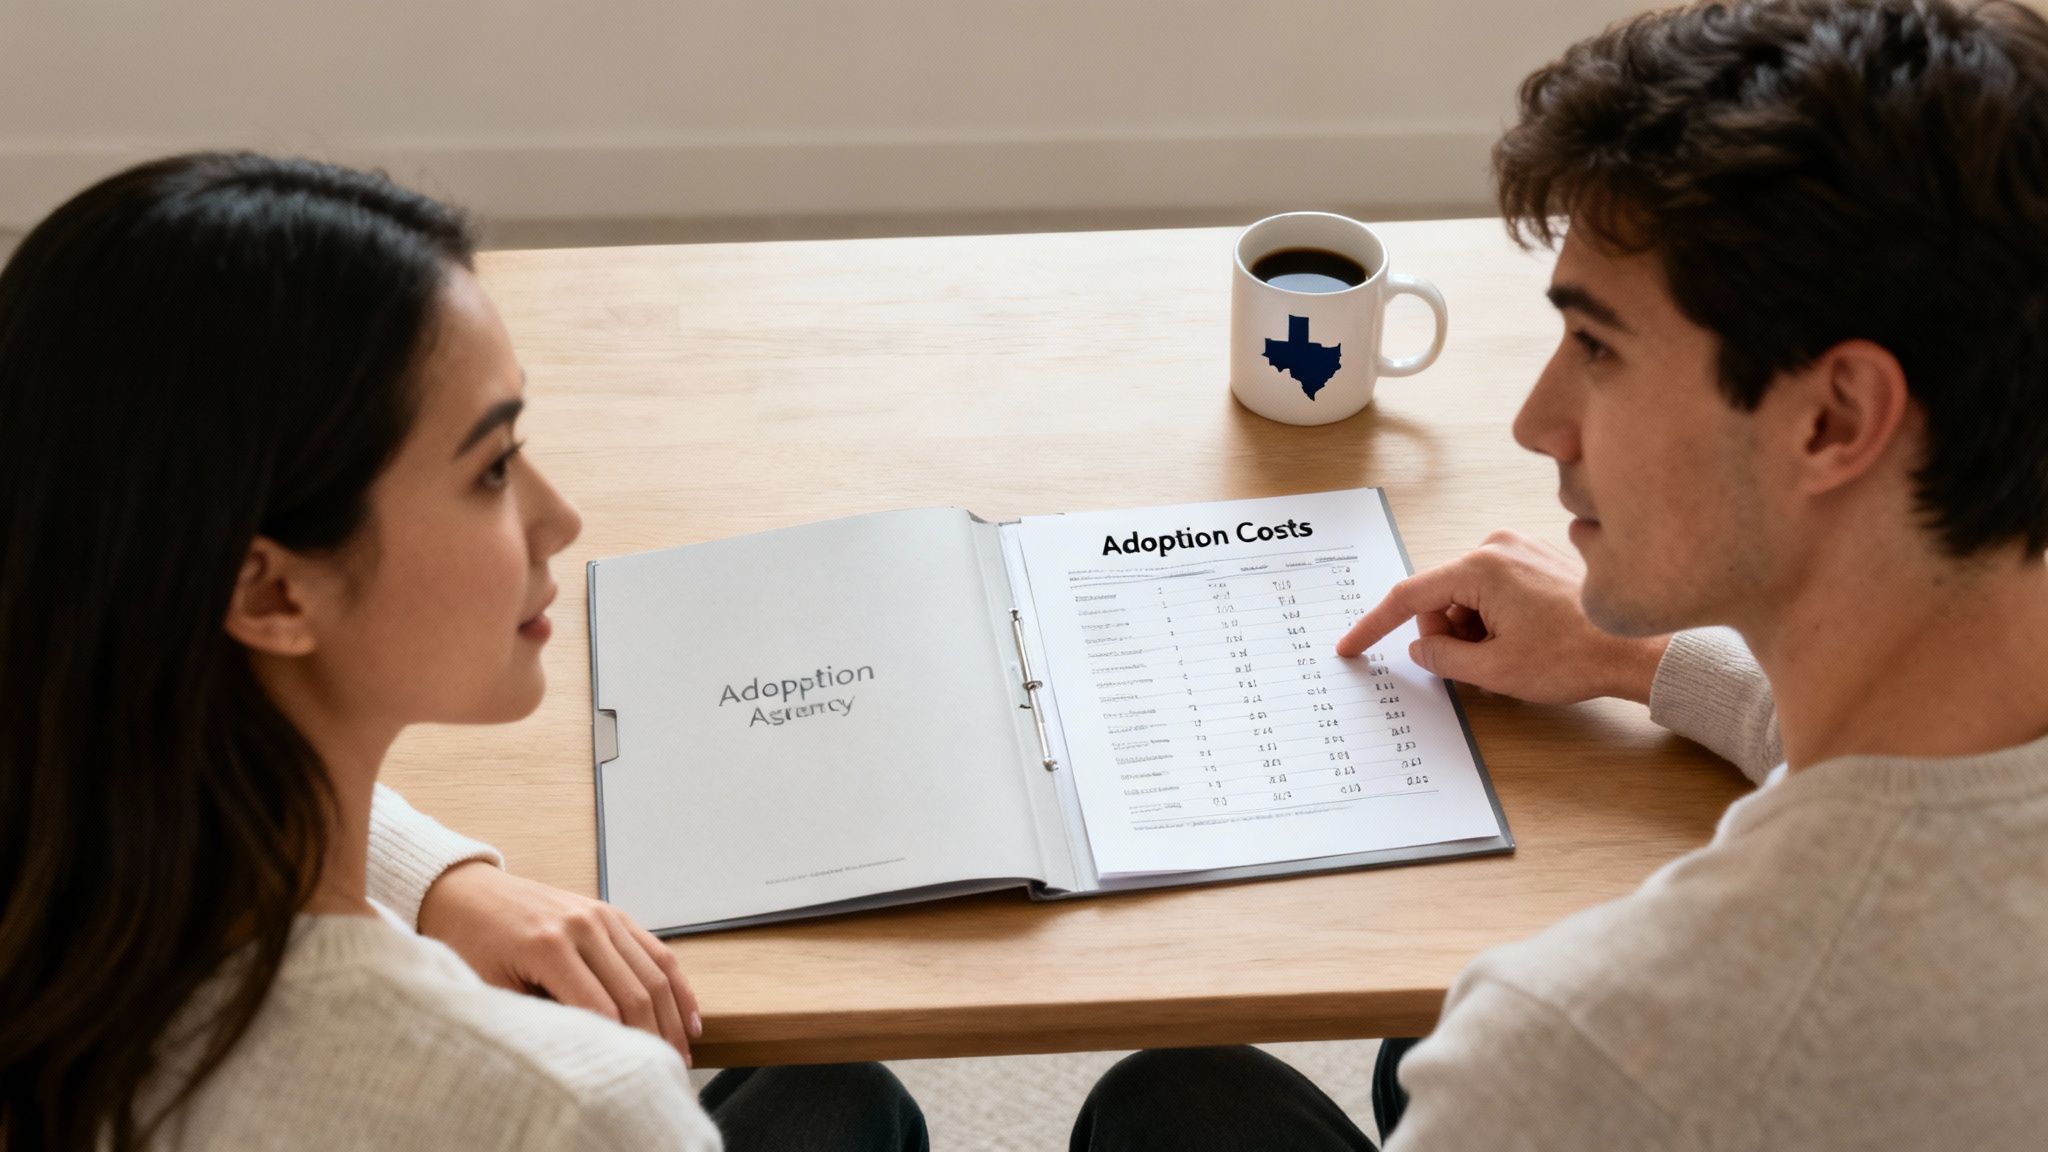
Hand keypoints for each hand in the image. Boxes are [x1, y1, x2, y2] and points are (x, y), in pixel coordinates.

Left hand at [417, 861, 701, 1064]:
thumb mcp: (491, 987)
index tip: (634, 1076)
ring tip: (682, 1052)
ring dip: (673, 1016)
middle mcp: (583, 925)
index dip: (622, 1046)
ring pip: (654, 972)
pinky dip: (676, 984)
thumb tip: (585, 1047)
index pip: (601, 1008)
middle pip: (635, 992)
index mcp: (549, 946)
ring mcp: (602, 915)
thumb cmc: (472, 944)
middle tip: (665, 1073)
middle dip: (655, 1038)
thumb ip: (536, 1014)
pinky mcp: (612, 914)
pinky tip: (688, 1015)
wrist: (468, 894)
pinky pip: (656, 950)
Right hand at [1334, 530, 1669, 704]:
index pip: (1408, 597)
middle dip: (1447, 636)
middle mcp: (1496, 546)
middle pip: (1439, 598)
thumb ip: (1441, 658)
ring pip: (1466, 597)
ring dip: (1474, 631)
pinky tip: (1523, 640)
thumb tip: (1420, 649)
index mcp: (1480, 567)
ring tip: (1510, 656)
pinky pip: (1492, 591)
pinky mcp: (1536, 559)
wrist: (1634, 650)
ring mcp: (1518, 549)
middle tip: (1479, 668)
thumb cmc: (1572, 656)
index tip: (1351, 647)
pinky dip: (1494, 619)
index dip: (1374, 626)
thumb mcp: (1493, 670)